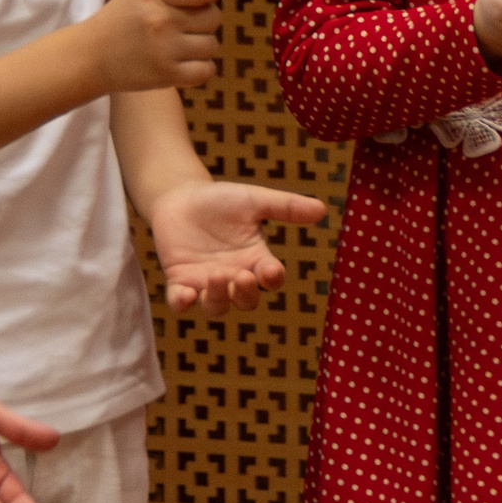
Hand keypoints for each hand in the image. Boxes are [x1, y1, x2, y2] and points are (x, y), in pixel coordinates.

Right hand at [89, 0, 221, 93]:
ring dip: (201, 46)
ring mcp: (164, 50)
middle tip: (183, 24)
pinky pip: (207, 70)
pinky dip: (201, 68)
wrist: (90, 58)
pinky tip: (185, 63)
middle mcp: (159, 20)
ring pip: (212, 45)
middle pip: (213, 17)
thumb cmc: (124, 18)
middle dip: (204, 20)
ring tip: (180, 45)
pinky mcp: (166, 76)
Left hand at [147, 179, 327, 313]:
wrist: (181, 196)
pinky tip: (184, 296)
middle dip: (245, 293)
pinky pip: (180, 302)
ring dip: (218, 298)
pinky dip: (182, 303)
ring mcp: (205, 282)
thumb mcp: (255, 200)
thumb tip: (322, 209)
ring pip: (216, 307)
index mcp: (255, 260)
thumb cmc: (222, 200)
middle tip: (241, 276)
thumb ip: (286, 206)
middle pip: (245, 300)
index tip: (270, 270)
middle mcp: (233, 276)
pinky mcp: (179, 281)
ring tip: (216, 276)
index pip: (270, 279)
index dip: (272, 279)